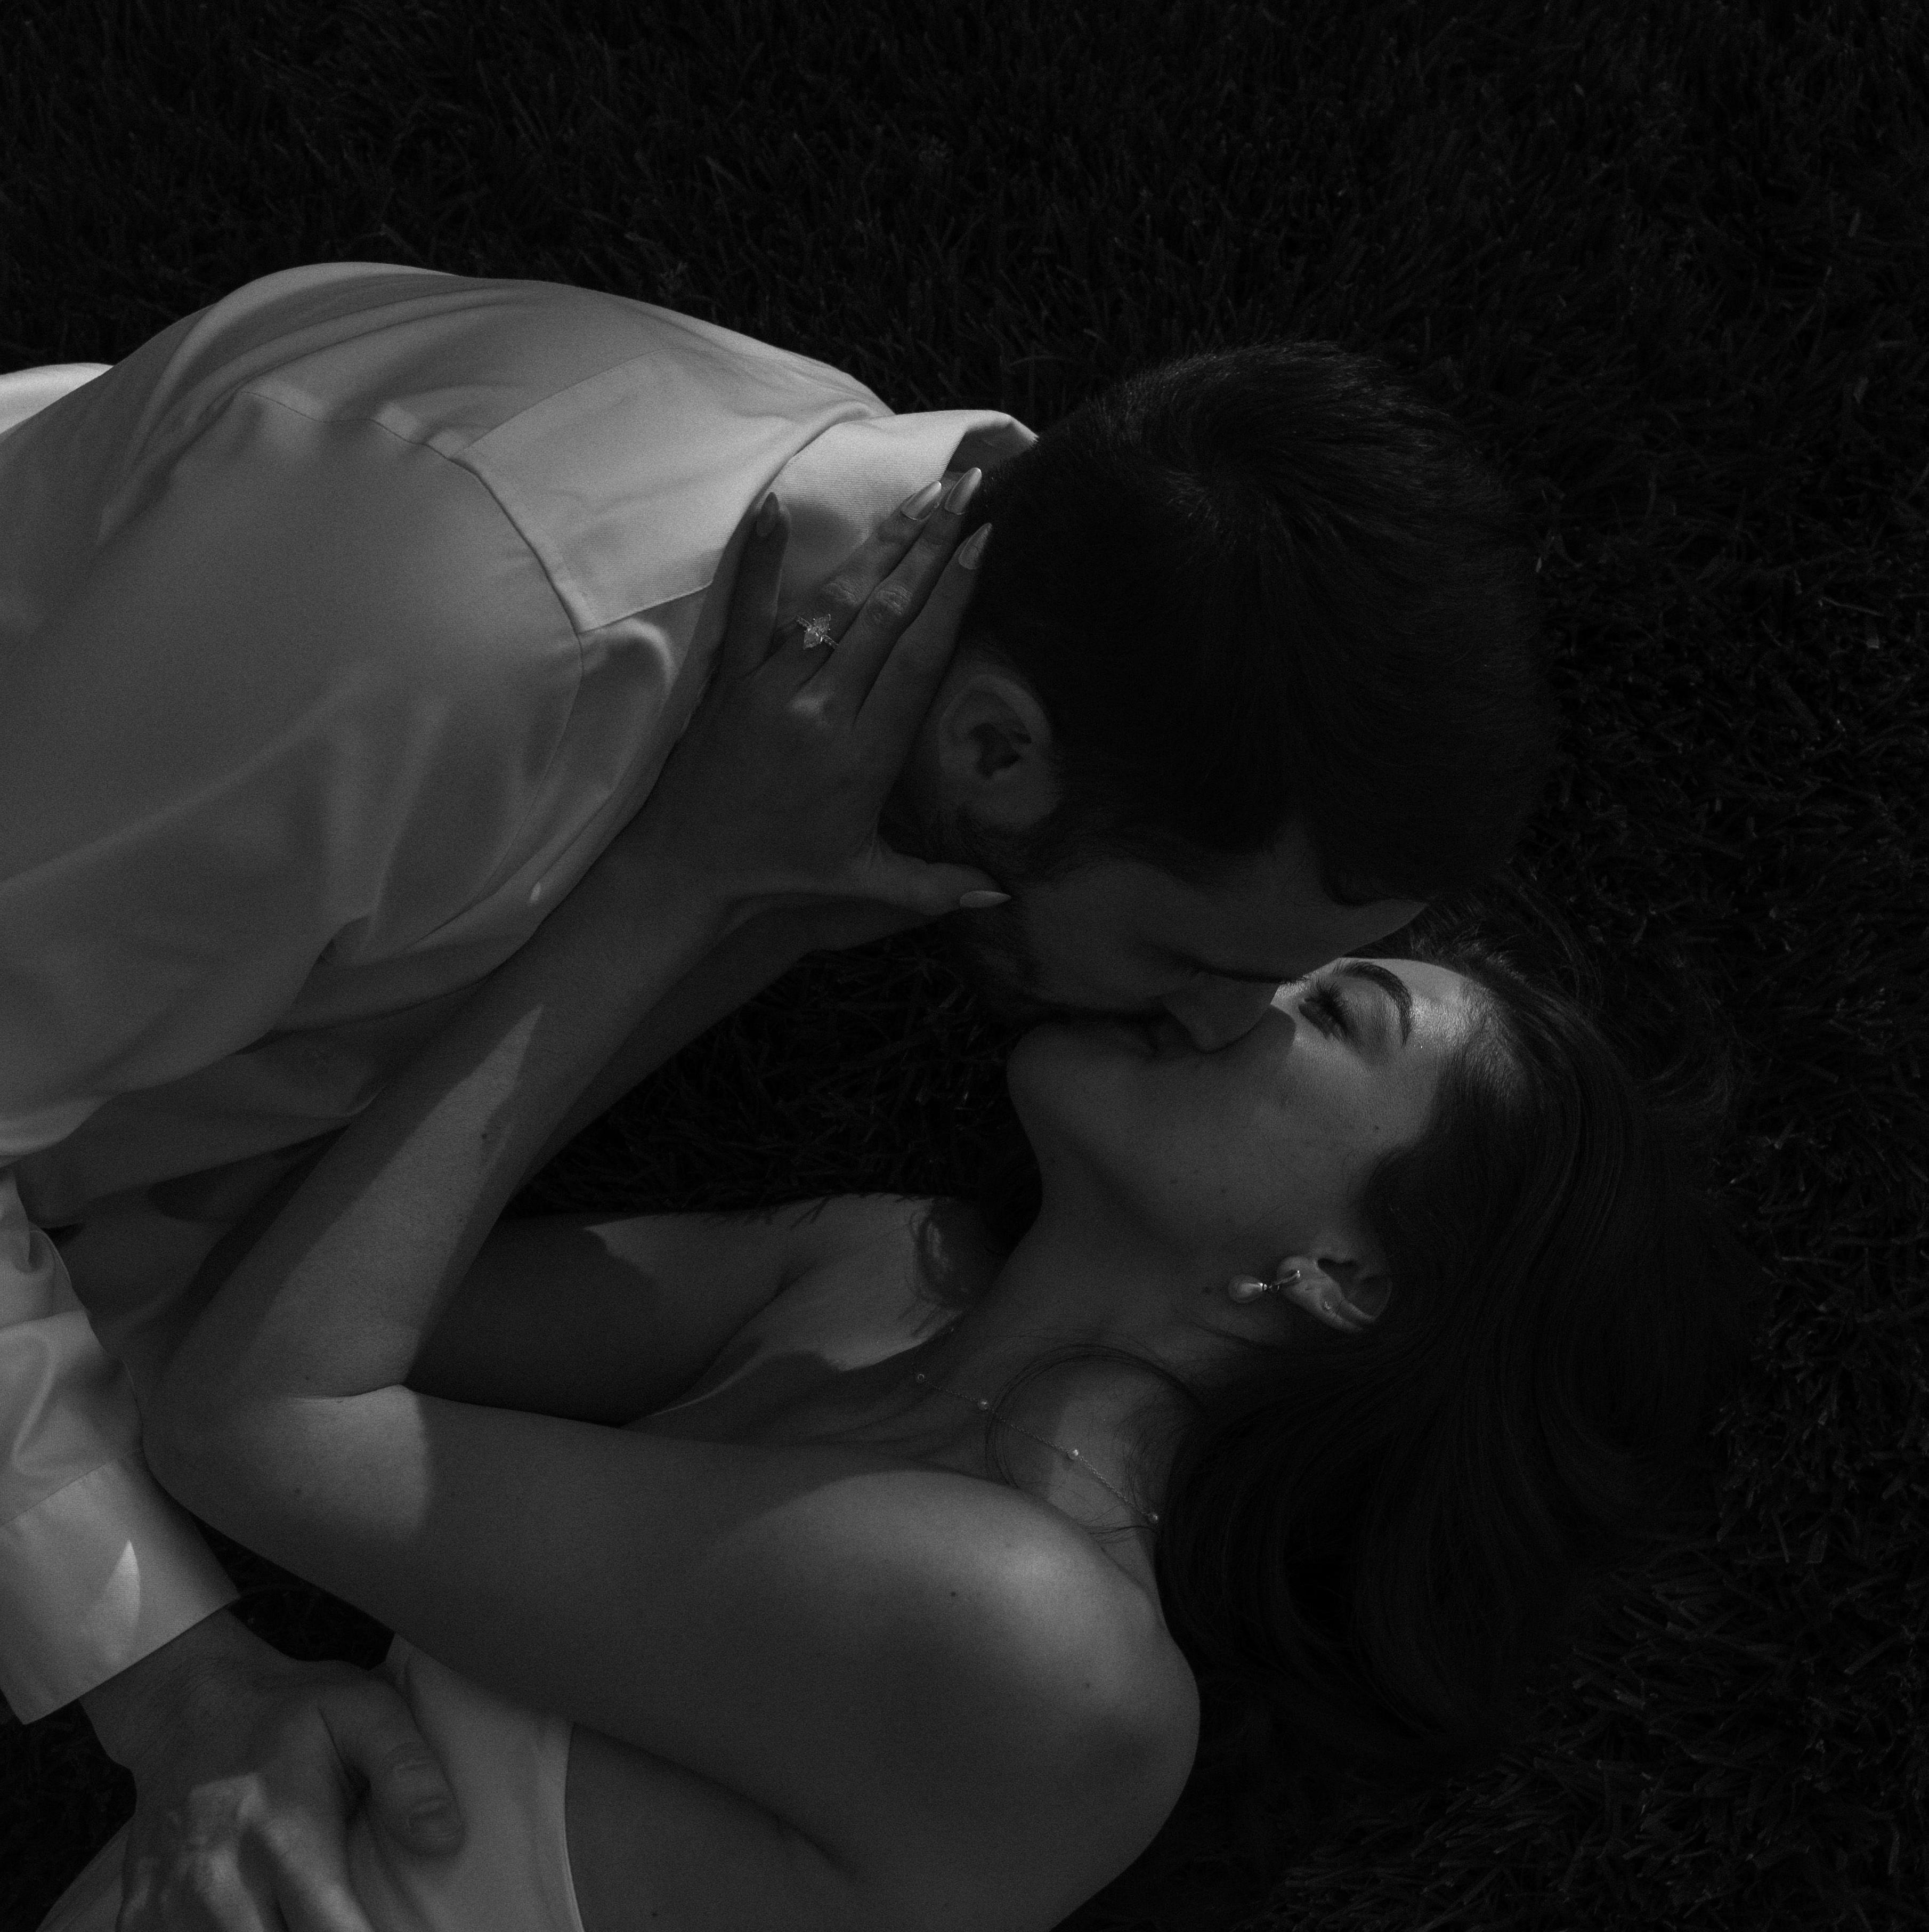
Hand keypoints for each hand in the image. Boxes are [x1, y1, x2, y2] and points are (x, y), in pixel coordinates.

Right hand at [82, 1613, 461, 1931]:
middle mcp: (220, 1884)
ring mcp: (171, 1907)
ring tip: (304, 1916)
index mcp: (284, 1838)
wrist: (188, 1704)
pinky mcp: (140, 1917)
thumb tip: (446, 1837)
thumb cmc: (292, 1710)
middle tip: (351, 1917)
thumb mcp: (364, 1711)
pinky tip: (259, 1916)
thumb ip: (407, 1771)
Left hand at [621, 472, 1006, 927]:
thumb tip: (1006, 896)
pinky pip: (748, 610)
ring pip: (834, 603)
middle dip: (931, 545)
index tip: (984, 543)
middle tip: (969, 489)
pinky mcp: (730, 681)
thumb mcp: (866, 883)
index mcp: (862, 754)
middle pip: (885, 613)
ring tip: (923, 492)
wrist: (686, 872)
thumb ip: (938, 885)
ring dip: (881, 543)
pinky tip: (777, 504)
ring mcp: (771, 689)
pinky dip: (763, 558)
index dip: (953, 596)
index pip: (917, 659)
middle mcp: (820, 710)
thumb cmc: (782, 875)